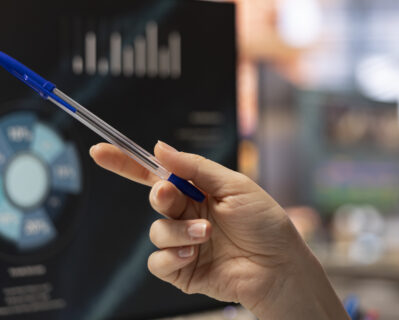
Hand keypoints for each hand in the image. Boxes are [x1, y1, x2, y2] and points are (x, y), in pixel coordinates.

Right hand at [90, 141, 347, 319]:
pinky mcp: (183, 271)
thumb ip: (195, 168)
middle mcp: (190, 215)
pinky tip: (195, 253)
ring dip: (178, 231)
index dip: (129, 163)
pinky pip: (158, 262)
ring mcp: (185, 243)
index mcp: (201, 191)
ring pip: (157, 231)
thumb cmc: (265, 223)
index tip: (100, 151)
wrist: (279, 266)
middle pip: (155, 199)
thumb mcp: (234, 185)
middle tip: (169, 195)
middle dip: (160, 196)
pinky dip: (172, 255)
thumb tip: (158, 147)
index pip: (160, 173)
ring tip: (207, 234)